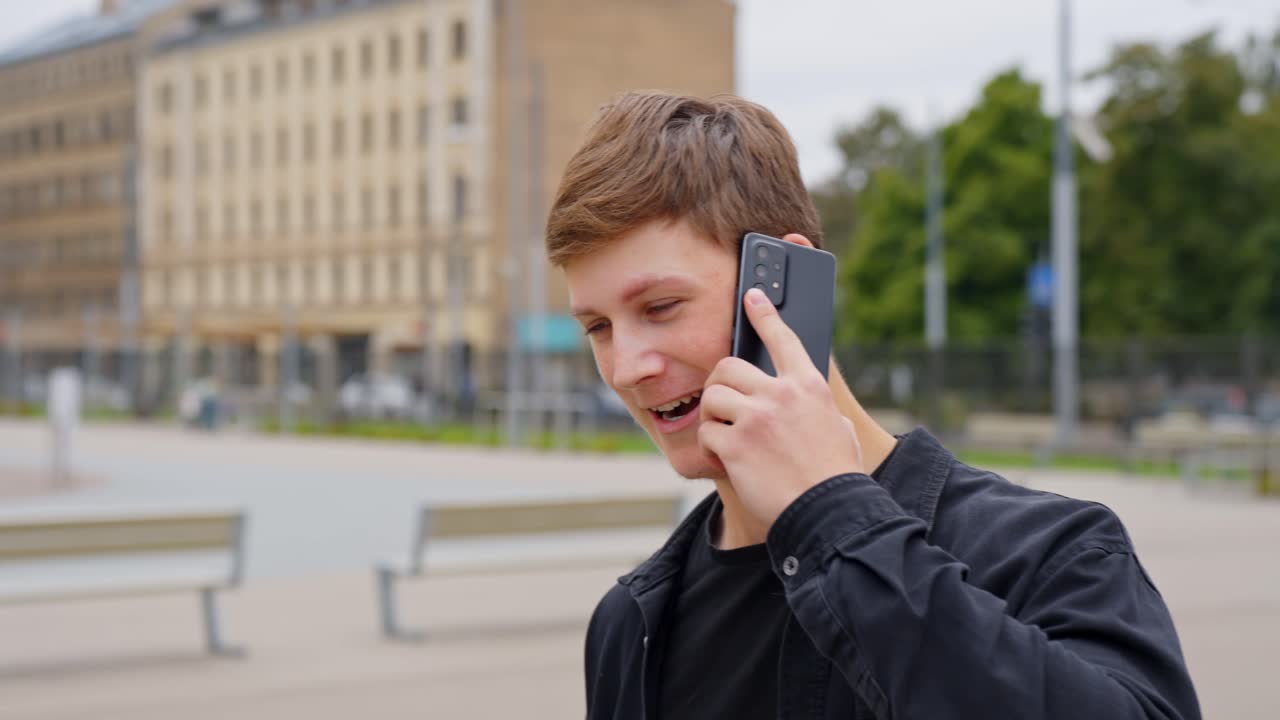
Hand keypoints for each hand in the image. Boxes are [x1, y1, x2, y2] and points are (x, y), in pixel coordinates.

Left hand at [698, 287, 863, 527]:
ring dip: (712, 416)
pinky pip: (707, 433)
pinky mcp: (735, 444)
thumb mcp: (839, 430)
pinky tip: (725, 460)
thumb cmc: (836, 476)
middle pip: (729, 366)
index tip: (751, 296)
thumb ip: (820, 410)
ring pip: (713, 397)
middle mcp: (781, 394)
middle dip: (720, 384)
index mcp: (809, 386)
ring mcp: (756, 418)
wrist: (828, 512)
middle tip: (723, 404)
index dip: (764, 314)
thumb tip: (815, 407)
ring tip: (724, 435)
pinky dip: (710, 447)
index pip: (783, 338)